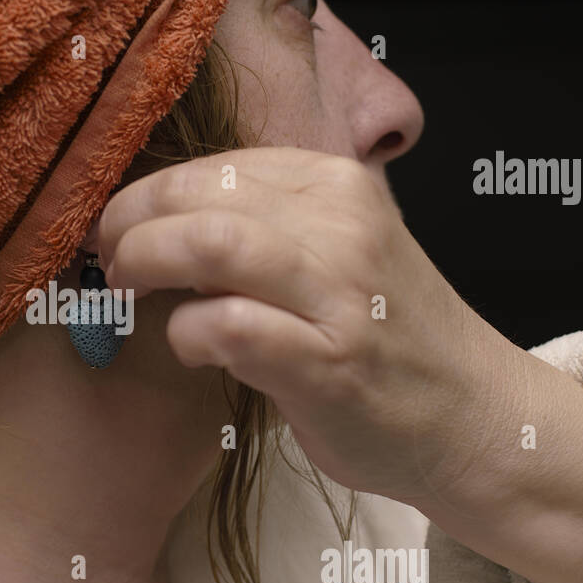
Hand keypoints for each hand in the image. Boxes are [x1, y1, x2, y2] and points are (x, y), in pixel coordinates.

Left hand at [95, 146, 512, 503]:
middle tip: (110, 259)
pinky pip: (228, 325)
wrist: (472, 417)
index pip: (217, 165)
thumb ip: (265, 228)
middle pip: (200, 194)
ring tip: (128, 290)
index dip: (148, 193)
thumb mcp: (338, 251)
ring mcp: (341, 293)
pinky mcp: (330, 362)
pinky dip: (189, 332)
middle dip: (129, 223)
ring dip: (146, 262)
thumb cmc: (387, 337)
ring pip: (211, 243)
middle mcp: (343, 225)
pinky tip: (194, 346)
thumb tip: (157, 224)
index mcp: (339, 185)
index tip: (119, 226)